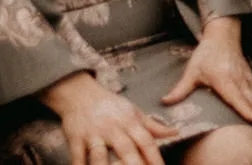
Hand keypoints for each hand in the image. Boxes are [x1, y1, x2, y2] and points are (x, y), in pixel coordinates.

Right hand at [40, 70, 178, 164]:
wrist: (81, 94)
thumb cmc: (111, 106)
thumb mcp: (134, 112)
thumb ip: (153, 126)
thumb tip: (175, 132)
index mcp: (130, 122)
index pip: (146, 141)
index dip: (154, 157)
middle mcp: (113, 128)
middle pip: (126, 149)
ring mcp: (94, 134)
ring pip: (99, 154)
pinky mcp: (76, 138)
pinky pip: (77, 155)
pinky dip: (79, 164)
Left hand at [164, 16, 251, 141]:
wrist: (223, 36)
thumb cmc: (207, 53)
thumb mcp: (192, 70)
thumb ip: (181, 88)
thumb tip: (165, 102)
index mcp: (224, 78)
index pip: (235, 96)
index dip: (244, 108)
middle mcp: (238, 80)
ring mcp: (246, 79)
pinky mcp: (250, 78)